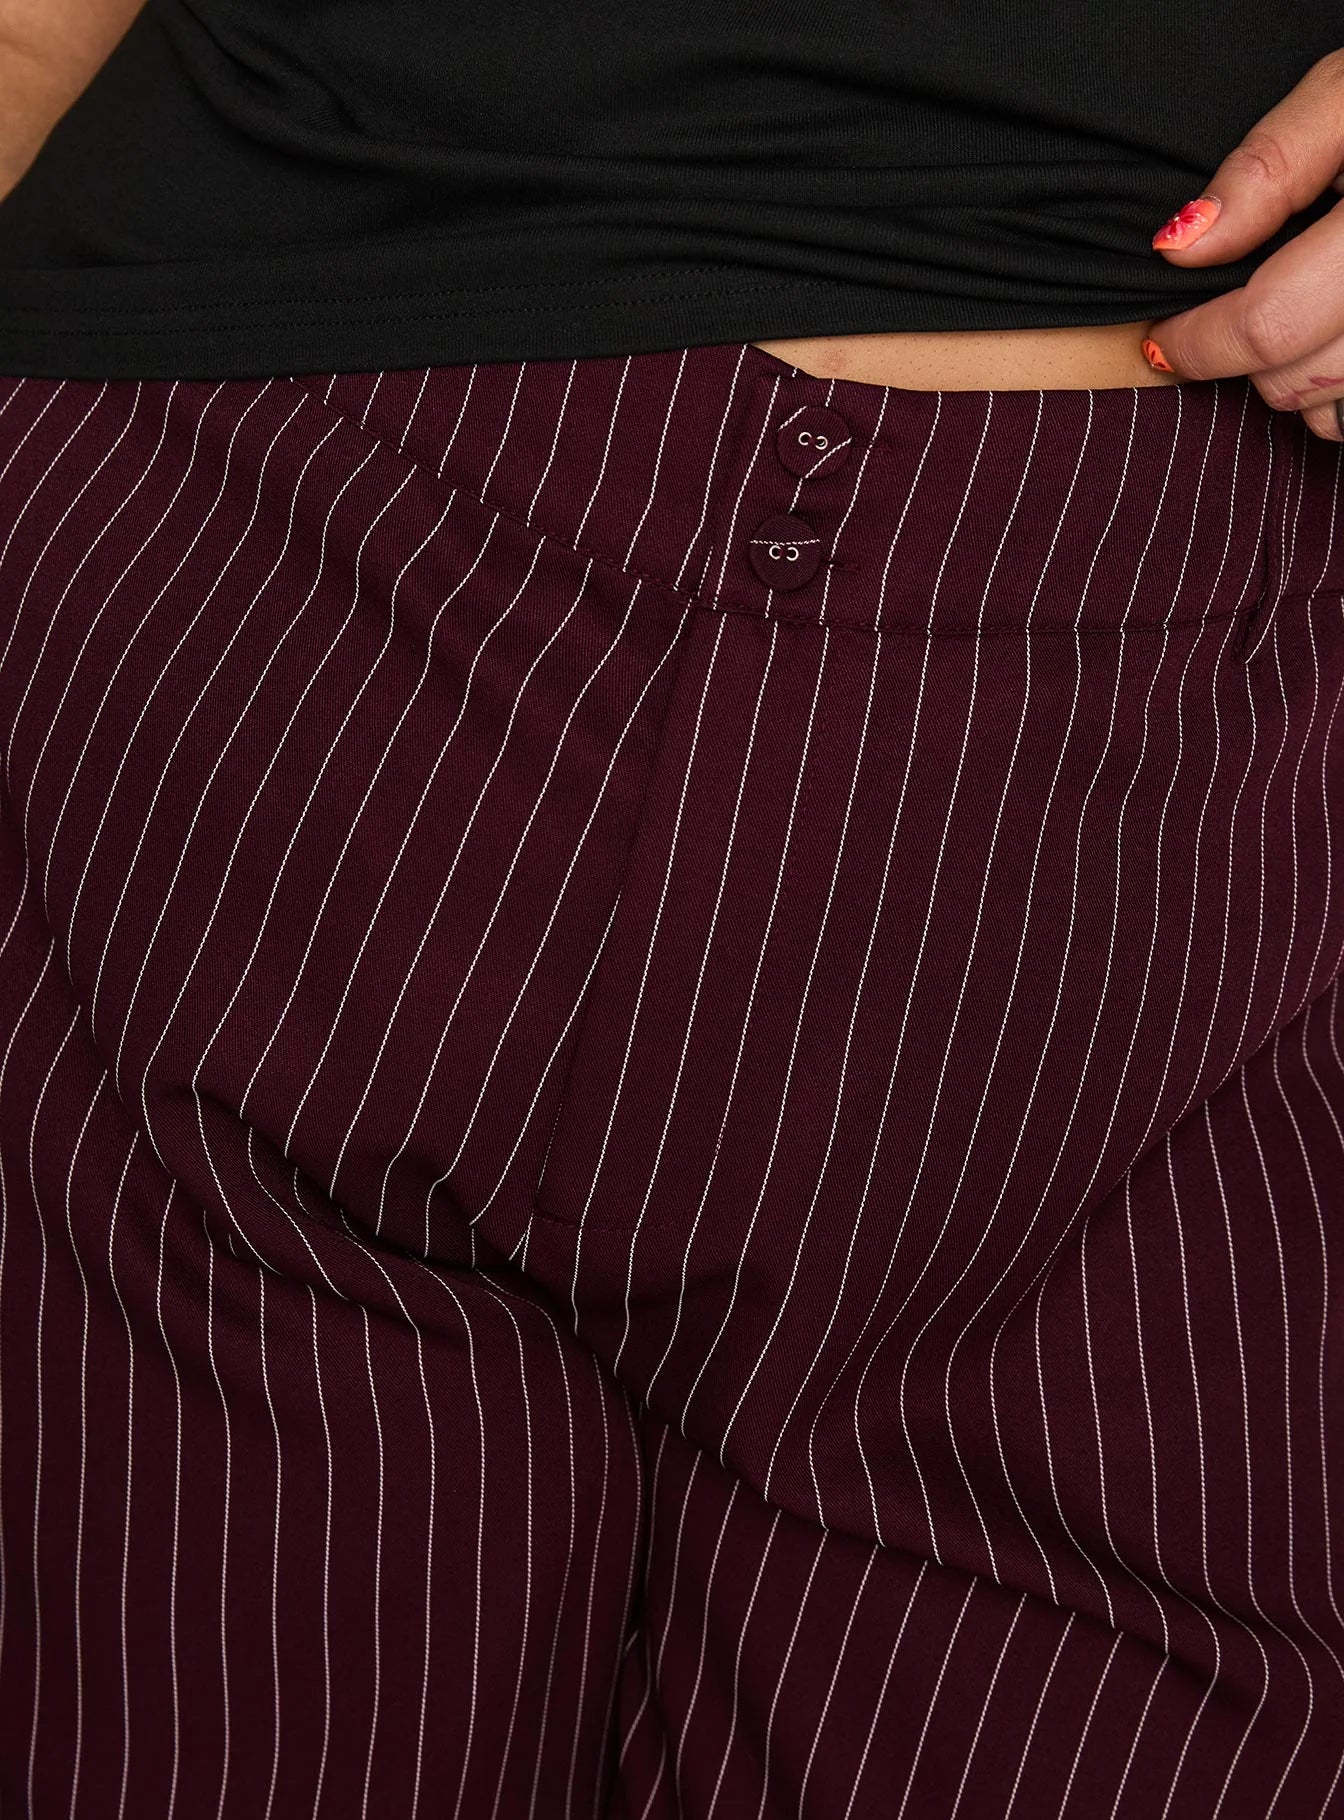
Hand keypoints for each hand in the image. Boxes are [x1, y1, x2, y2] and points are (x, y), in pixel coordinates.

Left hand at [1139, 48, 1343, 441]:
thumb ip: (1272, 165)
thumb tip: (1184, 244)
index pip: (1270, 324)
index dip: (1198, 341)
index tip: (1162, 336)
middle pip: (1297, 379)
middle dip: (1239, 360)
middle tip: (1217, 320)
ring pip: (1333, 409)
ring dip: (1293, 382)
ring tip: (1285, 319)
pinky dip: (1337, 391)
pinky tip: (1330, 338)